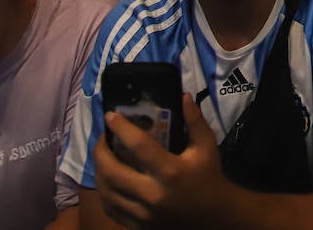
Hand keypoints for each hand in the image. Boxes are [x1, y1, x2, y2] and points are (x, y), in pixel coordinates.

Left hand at [95, 94, 226, 227]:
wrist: (213, 215)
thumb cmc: (208, 176)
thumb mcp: (207, 146)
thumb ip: (195, 121)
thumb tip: (183, 96)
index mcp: (171, 171)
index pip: (139, 145)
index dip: (121, 128)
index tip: (110, 116)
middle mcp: (153, 193)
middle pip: (113, 172)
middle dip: (100, 152)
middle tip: (102, 139)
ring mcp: (144, 212)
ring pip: (107, 192)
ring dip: (99, 172)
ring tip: (102, 158)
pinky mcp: (139, 224)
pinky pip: (111, 209)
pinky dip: (104, 193)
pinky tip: (107, 181)